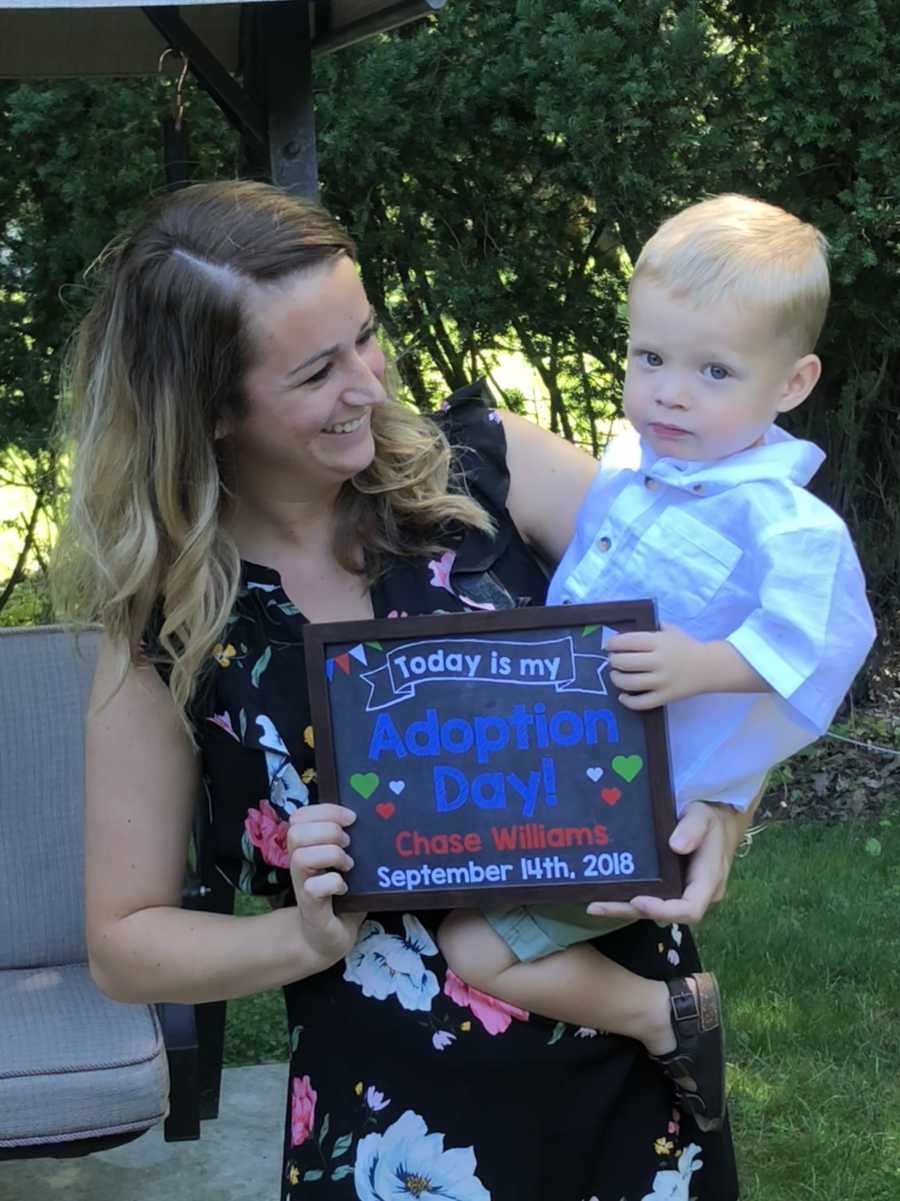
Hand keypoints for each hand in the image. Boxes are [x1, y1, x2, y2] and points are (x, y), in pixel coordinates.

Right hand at [287, 804, 365, 964]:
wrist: (327, 938)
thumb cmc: (340, 896)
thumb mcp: (346, 864)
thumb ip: (352, 843)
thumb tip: (377, 816)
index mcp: (307, 847)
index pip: (300, 815)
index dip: (325, 810)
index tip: (351, 818)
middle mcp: (299, 863)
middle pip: (296, 832)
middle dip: (329, 831)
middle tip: (348, 844)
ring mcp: (301, 885)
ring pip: (301, 857)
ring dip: (331, 856)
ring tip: (348, 865)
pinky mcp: (309, 907)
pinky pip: (314, 887)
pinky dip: (333, 883)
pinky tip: (345, 888)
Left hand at [585, 801, 737, 925]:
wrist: (715, 823)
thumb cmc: (709, 819)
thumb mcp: (703, 816)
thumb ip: (693, 828)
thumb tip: (676, 846)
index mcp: (709, 882)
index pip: (689, 909)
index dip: (663, 910)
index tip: (637, 901)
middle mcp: (695, 895)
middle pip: (665, 915)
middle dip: (632, 911)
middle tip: (599, 906)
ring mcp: (682, 895)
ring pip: (654, 910)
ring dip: (625, 909)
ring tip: (594, 905)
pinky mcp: (670, 890)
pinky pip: (651, 899)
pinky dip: (628, 900)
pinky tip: (603, 896)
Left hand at [607, 623, 706, 708]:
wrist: (711, 667)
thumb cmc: (687, 646)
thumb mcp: (670, 630)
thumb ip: (650, 628)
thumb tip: (624, 633)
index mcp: (658, 641)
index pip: (626, 641)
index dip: (612, 643)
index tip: (608, 645)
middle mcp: (658, 661)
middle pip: (624, 662)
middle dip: (613, 661)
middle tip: (613, 660)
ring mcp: (662, 681)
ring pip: (629, 683)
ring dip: (616, 678)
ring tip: (616, 675)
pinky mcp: (665, 697)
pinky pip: (641, 703)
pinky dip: (627, 701)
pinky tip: (623, 696)